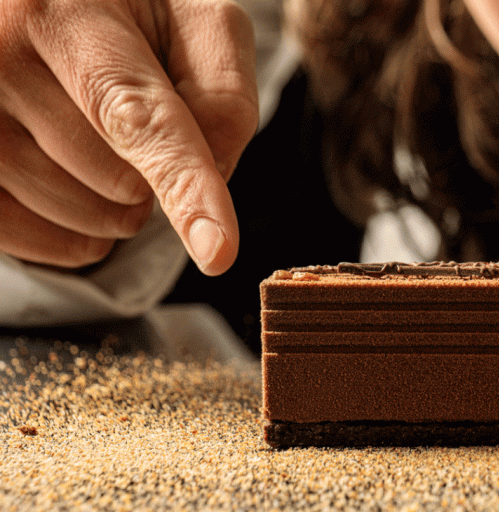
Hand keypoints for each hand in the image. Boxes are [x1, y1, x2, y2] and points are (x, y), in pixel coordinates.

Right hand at [0, 0, 257, 274]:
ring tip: (106, 149)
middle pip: (118, 178)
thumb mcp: (194, 21)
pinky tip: (81, 191)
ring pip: (77, 215)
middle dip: (155, 176)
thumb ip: (222, 92)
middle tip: (139, 126)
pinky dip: (74, 237)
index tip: (217, 253)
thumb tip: (213, 172)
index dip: (184, 186)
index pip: (137, 116)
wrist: (41, 10)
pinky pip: (29, 238)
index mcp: (61, 8)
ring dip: (119, 209)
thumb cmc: (128, 13)